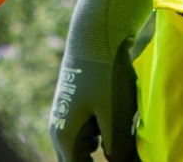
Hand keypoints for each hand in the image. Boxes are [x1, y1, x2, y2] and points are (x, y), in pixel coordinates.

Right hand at [49, 0, 151, 161]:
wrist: (96, 33)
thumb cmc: (106, 75)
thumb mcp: (115, 116)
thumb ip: (117, 149)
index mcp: (65, 137)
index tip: (119, 158)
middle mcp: (59, 129)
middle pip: (79, 161)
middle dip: (97, 160)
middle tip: (122, 148)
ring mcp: (66, 116)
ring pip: (86, 147)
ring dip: (104, 146)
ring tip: (123, 130)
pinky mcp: (77, 104)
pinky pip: (90, 130)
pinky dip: (105, 130)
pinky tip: (119, 115)